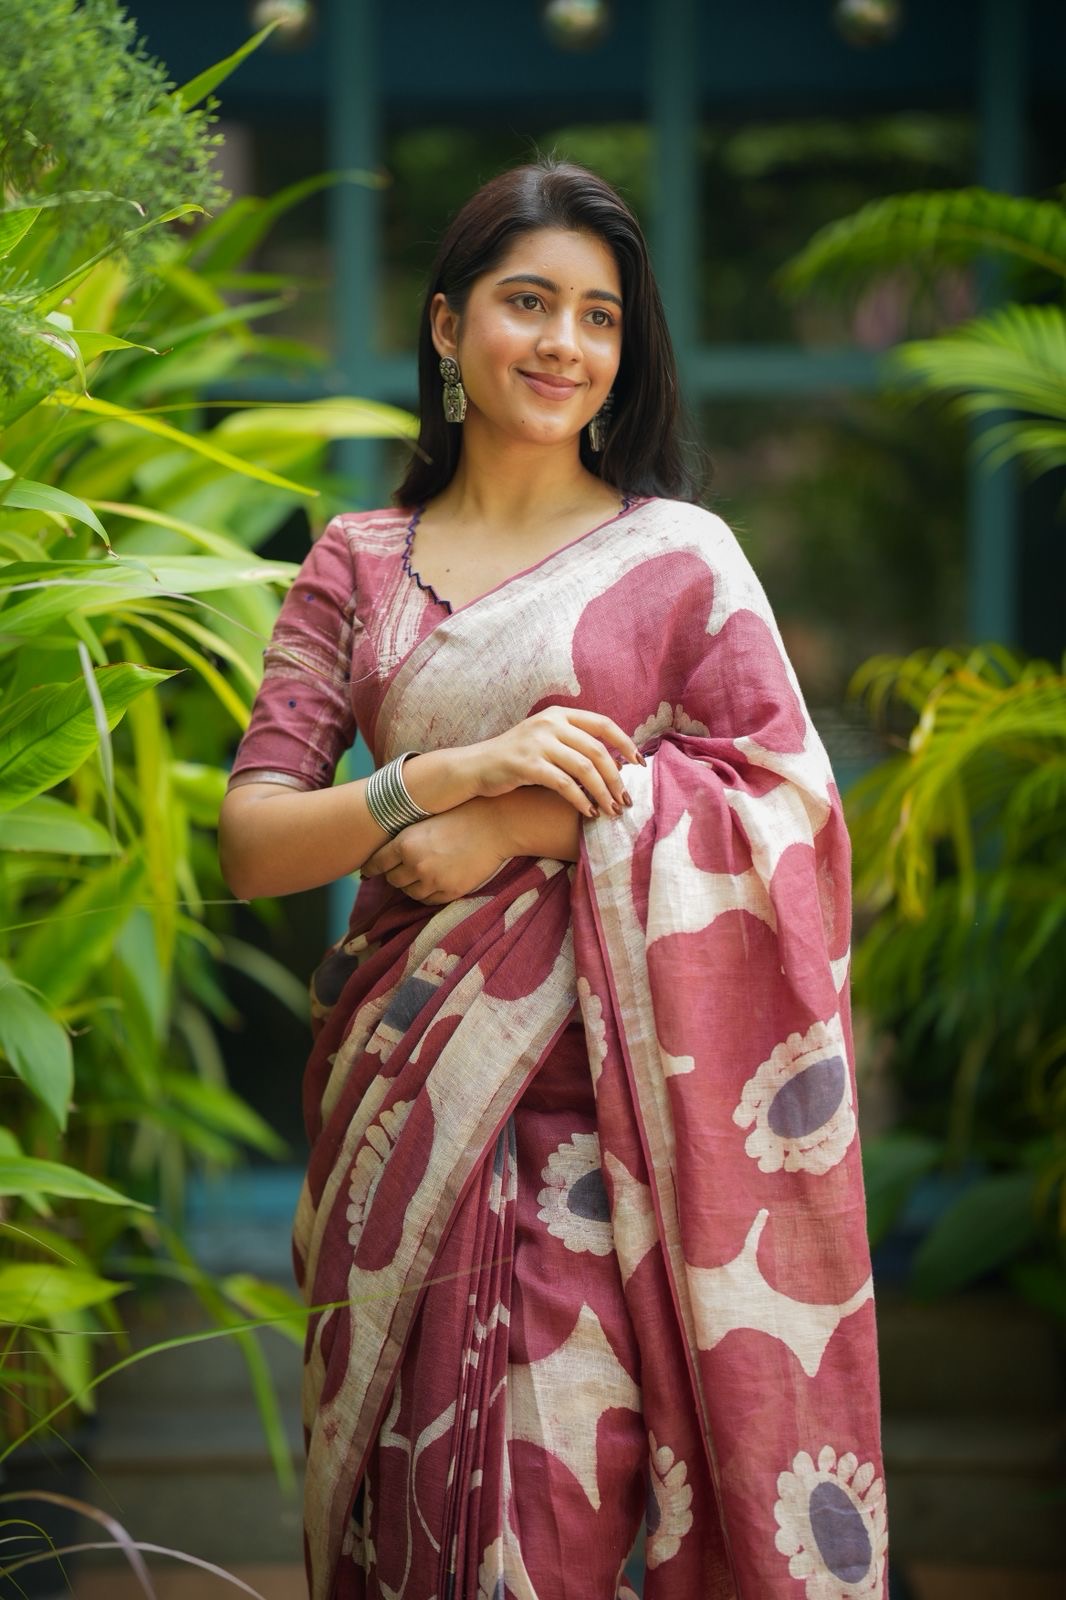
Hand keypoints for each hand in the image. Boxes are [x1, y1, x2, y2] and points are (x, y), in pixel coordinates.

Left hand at [360, 798, 511, 905]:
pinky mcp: (450, 891)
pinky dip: (429, 893)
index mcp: (405, 843)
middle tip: (405, 867)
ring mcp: (434, 880)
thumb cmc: (461, 815)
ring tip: (424, 872)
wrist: (495, 824)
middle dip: (396, 874)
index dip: (373, 867)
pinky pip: (429, 900)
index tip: (370, 870)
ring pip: (410, 893)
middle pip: (392, 881)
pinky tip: (436, 880)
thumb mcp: (425, 820)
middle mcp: (416, 864)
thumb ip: (404, 838)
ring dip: (413, 885)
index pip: (376, 864)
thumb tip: (383, 856)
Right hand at [462, 707, 643, 819]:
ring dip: (603, 792)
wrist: (475, 767)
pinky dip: (581, 800)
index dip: (625, 744)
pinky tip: (589, 813)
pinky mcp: (527, 765)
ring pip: (584, 768)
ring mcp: (538, 743)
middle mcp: (550, 724)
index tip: (640, 765)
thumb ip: (574, 743)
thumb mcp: (545, 740)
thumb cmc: (516, 758)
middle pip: (597, 750)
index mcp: (559, 715)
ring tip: (612, 810)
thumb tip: (614, 764)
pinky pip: (564, 784)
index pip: (603, 724)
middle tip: (626, 800)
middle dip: (617, 778)